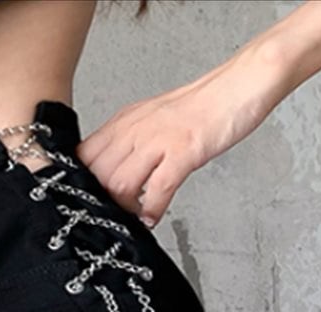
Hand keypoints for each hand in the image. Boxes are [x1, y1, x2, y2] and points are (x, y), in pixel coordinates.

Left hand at [75, 45, 285, 228]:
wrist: (239, 85)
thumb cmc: (200, 108)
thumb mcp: (151, 122)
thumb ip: (128, 146)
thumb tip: (111, 177)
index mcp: (124, 123)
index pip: (83, 157)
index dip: (80, 185)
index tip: (88, 203)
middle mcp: (135, 130)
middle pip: (97, 175)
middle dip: (102, 203)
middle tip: (114, 217)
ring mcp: (158, 140)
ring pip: (119, 184)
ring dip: (125, 210)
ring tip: (134, 218)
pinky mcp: (182, 151)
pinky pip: (157, 189)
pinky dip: (152, 210)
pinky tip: (154, 217)